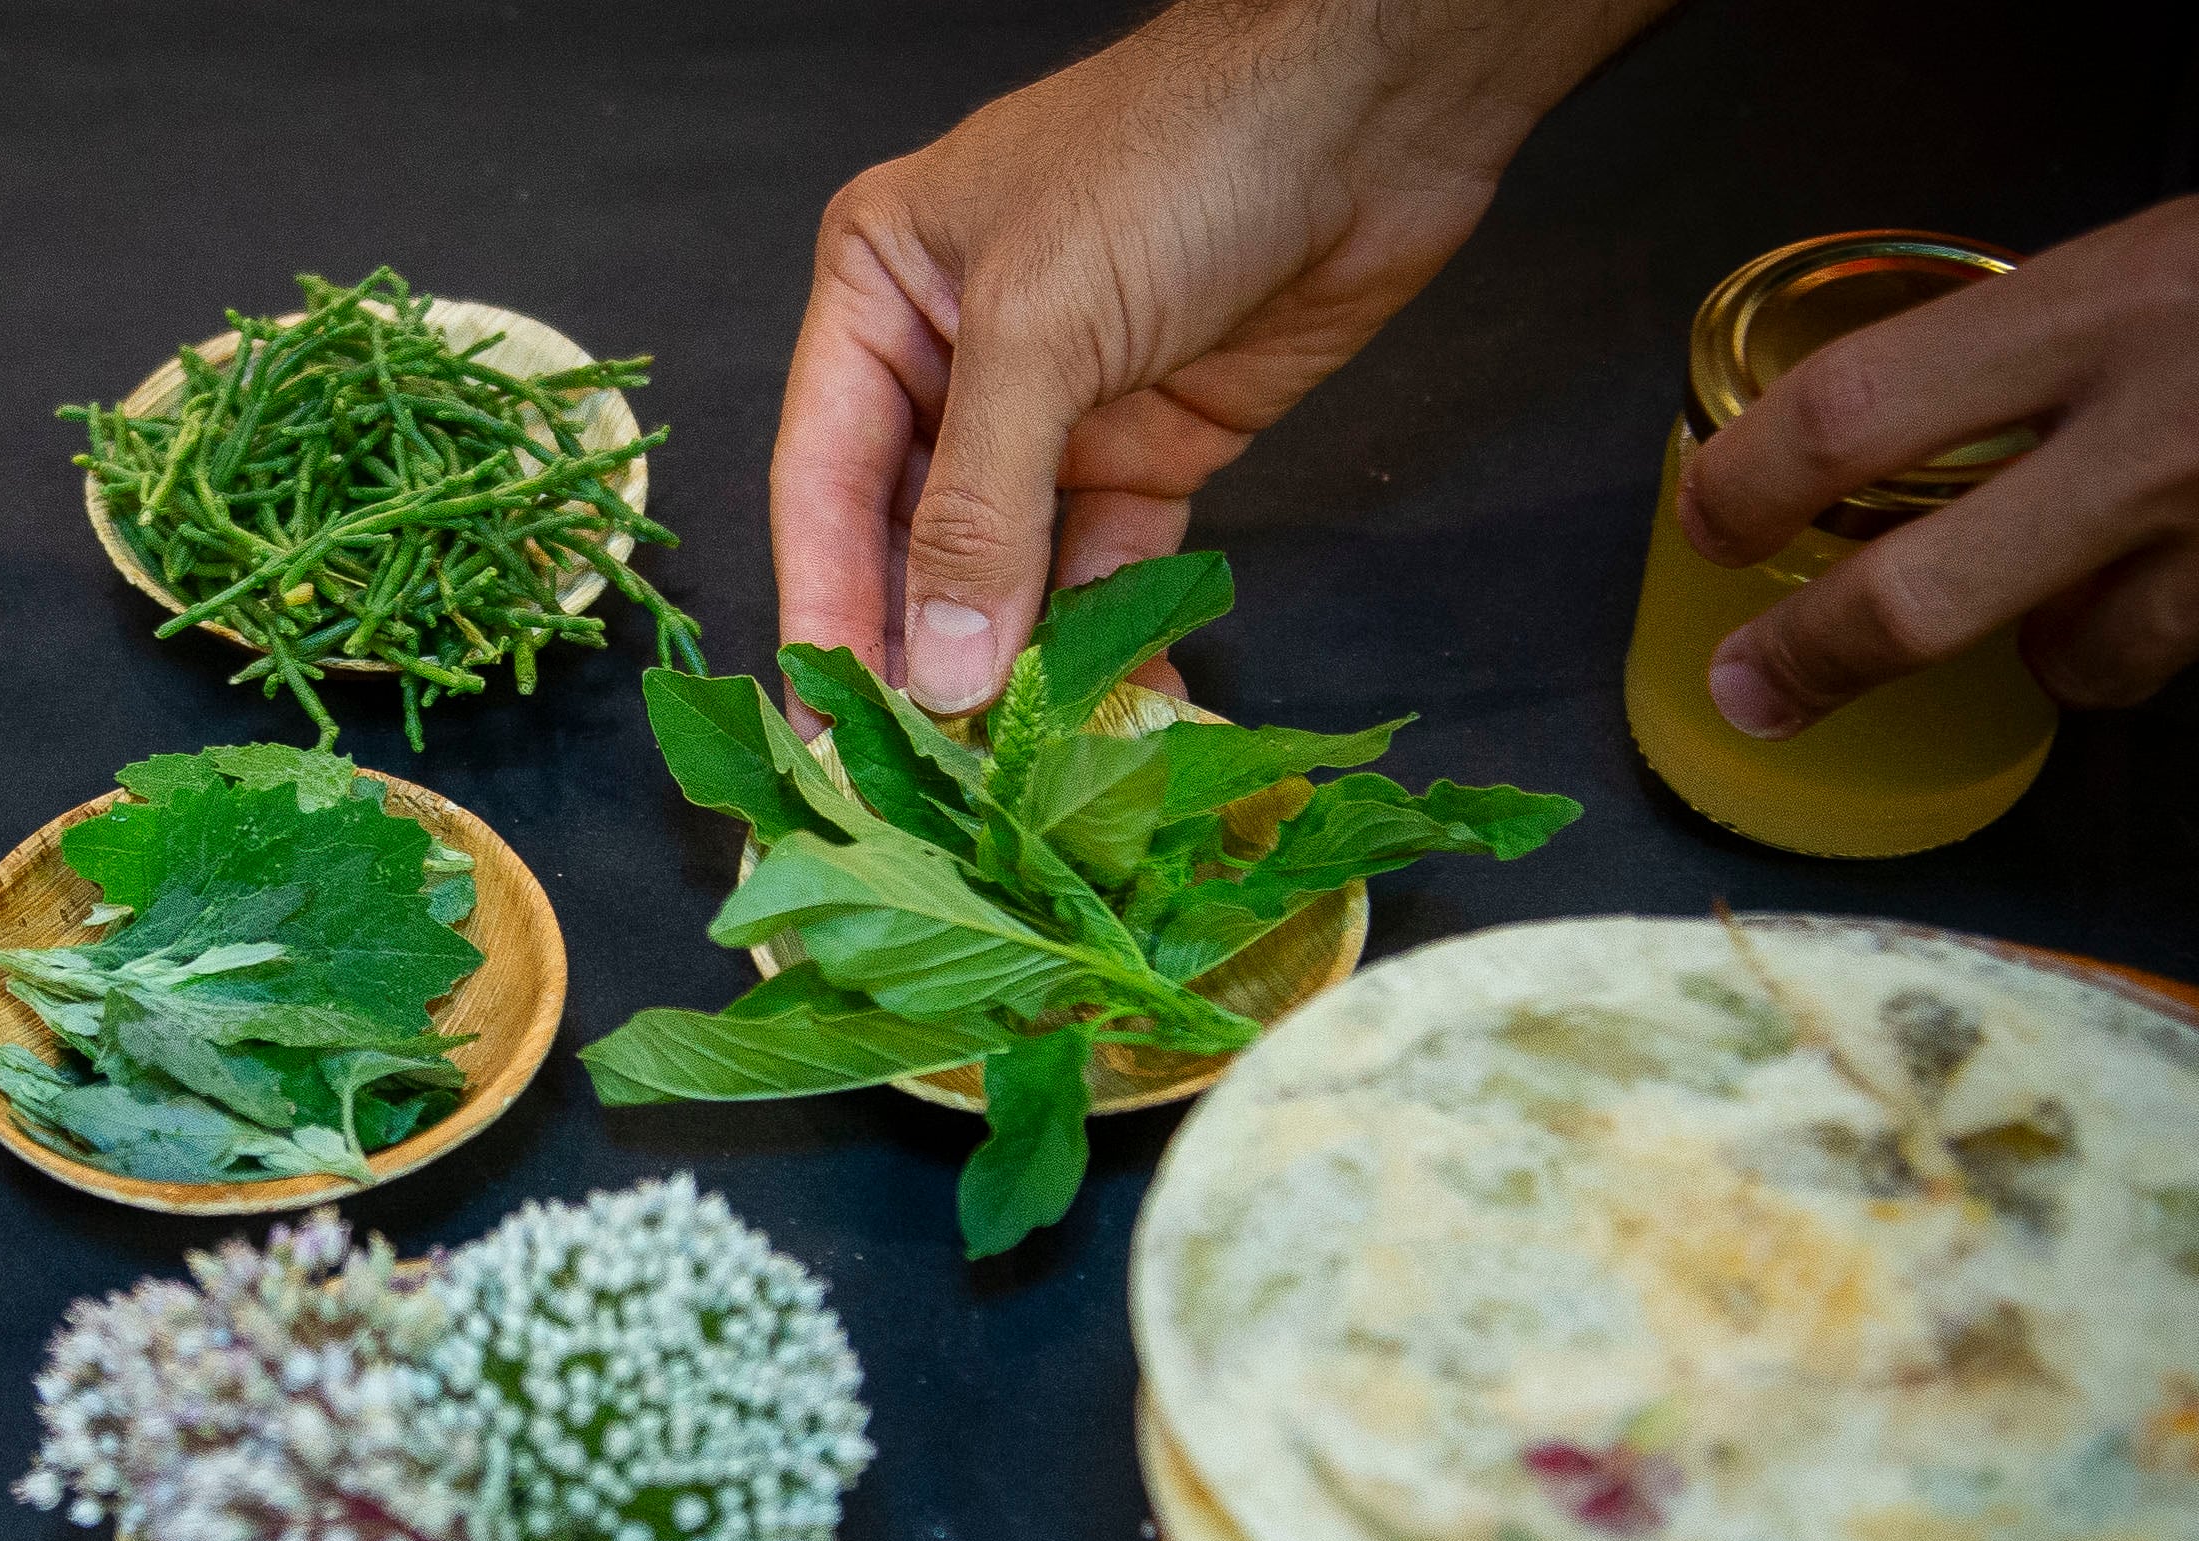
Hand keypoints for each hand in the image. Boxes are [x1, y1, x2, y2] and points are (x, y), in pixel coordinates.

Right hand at [772, 0, 1667, 714]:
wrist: (1377, 110)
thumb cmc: (1179, 159)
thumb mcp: (1041, 327)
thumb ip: (980, 509)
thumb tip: (940, 669)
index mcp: (881, 296)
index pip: (821, 480)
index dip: (823, 606)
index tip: (826, 724)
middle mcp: (951, 360)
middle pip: (905, 538)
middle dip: (915, 650)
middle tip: (909, 772)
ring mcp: (1054, 412)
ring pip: (1004, 569)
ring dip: (1007, 663)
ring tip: (1002, 769)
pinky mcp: (1147, 451)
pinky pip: (1103, 572)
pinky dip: (1103, 642)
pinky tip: (1101, 717)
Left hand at [1685, 174, 2198, 731]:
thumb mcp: (2187, 254)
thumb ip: (2057, 340)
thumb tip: (1917, 427)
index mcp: (2112, 301)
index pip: (1855, 408)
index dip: (1748, 483)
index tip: (1711, 516)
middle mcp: (2161, 427)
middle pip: (1911, 596)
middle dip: (1811, 661)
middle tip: (1756, 689)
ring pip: (2066, 659)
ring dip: (2054, 640)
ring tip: (2095, 571)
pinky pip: (2179, 659)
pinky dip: (2169, 634)